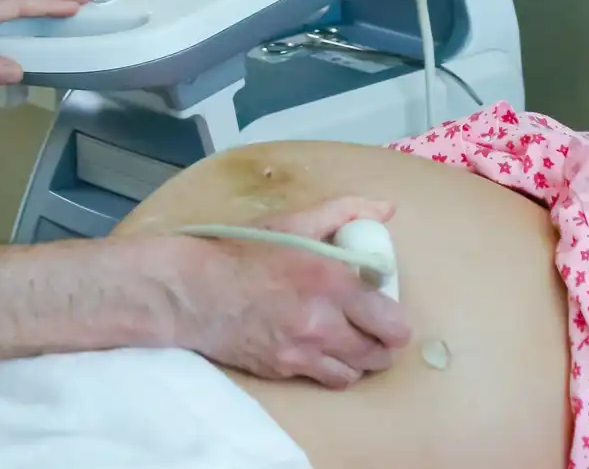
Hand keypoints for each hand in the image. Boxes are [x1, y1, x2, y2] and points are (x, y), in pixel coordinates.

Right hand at [169, 196, 410, 386]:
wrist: (191, 291)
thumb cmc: (241, 251)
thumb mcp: (293, 221)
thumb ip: (345, 211)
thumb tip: (387, 209)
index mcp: (331, 281)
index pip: (391, 321)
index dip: (397, 322)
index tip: (388, 311)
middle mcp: (322, 323)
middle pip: (379, 354)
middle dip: (384, 344)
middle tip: (375, 330)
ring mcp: (302, 352)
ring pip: (354, 373)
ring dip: (359, 361)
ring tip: (351, 343)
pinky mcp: (283, 370)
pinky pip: (325, 380)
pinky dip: (332, 370)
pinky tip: (322, 352)